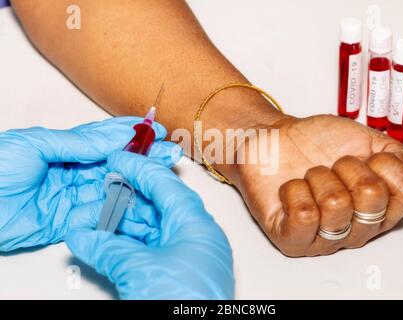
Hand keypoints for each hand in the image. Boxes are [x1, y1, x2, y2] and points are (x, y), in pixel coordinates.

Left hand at [0, 117, 180, 250]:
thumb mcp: (36, 144)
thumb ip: (79, 142)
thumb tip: (116, 135)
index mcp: (63, 147)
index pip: (104, 138)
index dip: (130, 133)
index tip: (154, 128)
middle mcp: (71, 170)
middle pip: (114, 163)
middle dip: (142, 156)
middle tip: (167, 151)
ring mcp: (71, 195)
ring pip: (111, 187)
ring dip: (135, 181)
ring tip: (158, 173)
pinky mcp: (68, 220)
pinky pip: (97, 213)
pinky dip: (115, 207)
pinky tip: (133, 198)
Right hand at [65, 152, 233, 299]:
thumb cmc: (184, 304)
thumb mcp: (139, 269)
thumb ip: (108, 249)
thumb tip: (83, 236)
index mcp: (197, 226)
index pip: (166, 185)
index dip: (140, 168)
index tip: (119, 158)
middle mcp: (197, 238)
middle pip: (159, 206)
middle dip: (128, 198)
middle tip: (103, 190)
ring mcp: (190, 257)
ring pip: (153, 229)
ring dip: (124, 224)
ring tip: (96, 219)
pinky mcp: (180, 275)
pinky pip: (153, 250)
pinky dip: (129, 246)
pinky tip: (106, 244)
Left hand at [232, 115, 402, 256]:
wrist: (274, 140)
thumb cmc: (315, 144)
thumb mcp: (365, 140)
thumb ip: (397, 155)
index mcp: (380, 208)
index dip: (383, 163)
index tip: (362, 157)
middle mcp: (357, 229)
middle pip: (372, 196)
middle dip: (347, 167)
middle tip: (331, 166)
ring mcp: (325, 239)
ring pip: (337, 204)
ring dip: (318, 177)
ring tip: (308, 178)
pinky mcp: (292, 240)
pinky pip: (305, 215)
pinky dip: (294, 190)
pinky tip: (291, 189)